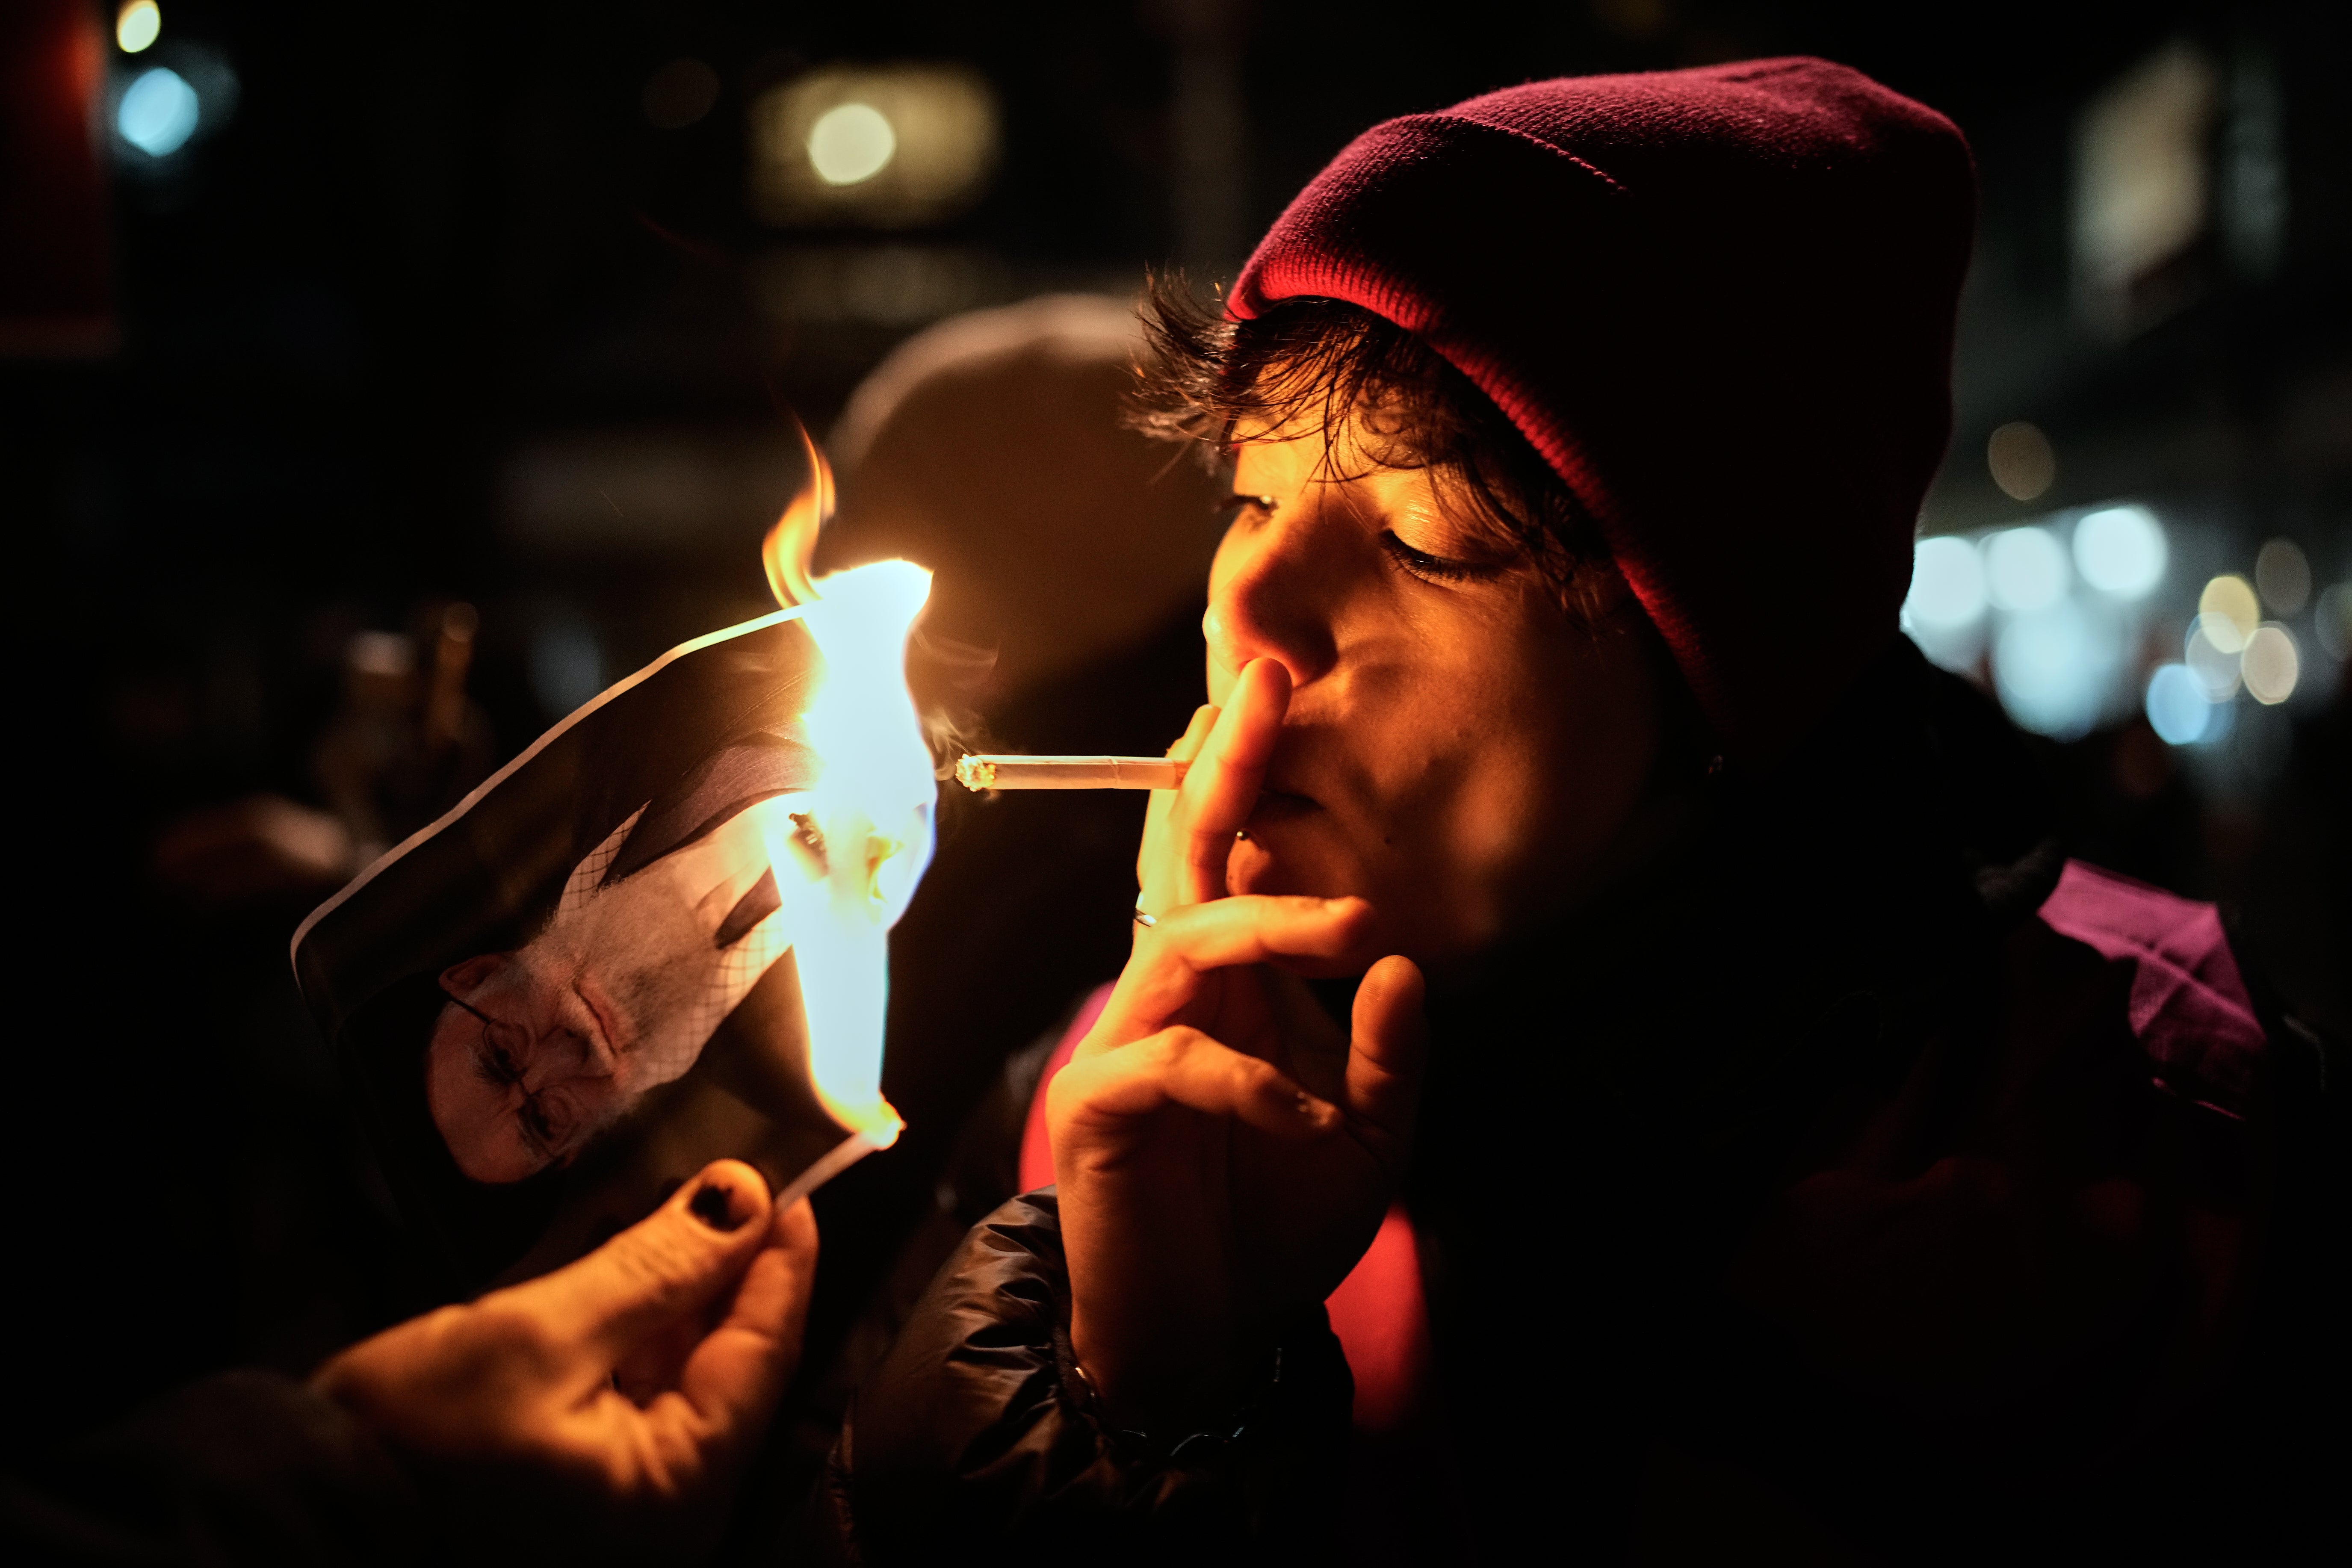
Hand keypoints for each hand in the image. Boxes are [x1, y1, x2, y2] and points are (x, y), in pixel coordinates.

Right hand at [313, 1160, 816, 1562]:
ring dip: (678, 1292)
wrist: (310, 1511)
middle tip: (727, 1180)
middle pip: (732, 1364)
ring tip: (674, 1208)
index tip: (788, 1183)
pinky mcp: (582, 1486)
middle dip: (726, 1270)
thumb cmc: (414, 1442)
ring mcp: (627, 1500)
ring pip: (683, 1374)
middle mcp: (671, 1506)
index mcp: (682, 1487)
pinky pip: (636, 1396)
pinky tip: (624, 1266)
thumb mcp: (539, 1336)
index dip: (780, 1260)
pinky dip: (635, 1330)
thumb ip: (652, 1270)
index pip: (766, 1352)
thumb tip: (739, 1200)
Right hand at [1054, 658, 1426, 1429]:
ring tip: (1351, 930)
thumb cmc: (1278, 1229)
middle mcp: (1177, 998)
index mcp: (1235, 991)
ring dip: (1270, 925)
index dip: (1243, 776)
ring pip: (1186, 941)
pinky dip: (1249, 1080)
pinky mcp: (1101, 1107)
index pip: (1234, 863)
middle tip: (1263, 689)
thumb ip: (1389, 1057)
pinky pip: (1170, 1061)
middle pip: (1186, 861)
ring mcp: (1131, 1046)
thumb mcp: (1370, 1142)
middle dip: (1221, 771)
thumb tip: (1400, 962)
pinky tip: (1308, 1116)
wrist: (1208, 1338)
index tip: (1272, 685)